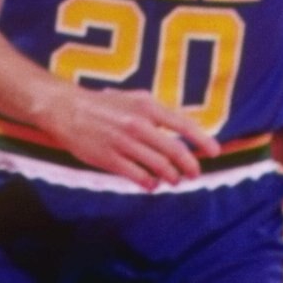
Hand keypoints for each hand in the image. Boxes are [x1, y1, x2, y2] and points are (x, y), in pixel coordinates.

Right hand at [38, 79, 209, 187]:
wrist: (67, 109)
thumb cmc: (103, 105)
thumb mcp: (132, 99)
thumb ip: (156, 113)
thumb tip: (182, 129)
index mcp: (145, 106)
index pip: (182, 124)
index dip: (202, 139)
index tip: (215, 152)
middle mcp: (138, 123)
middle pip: (175, 151)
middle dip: (190, 166)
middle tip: (194, 174)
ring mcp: (124, 142)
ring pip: (160, 168)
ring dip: (172, 178)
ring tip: (173, 179)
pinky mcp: (111, 159)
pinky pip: (140, 177)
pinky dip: (151, 184)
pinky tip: (152, 184)